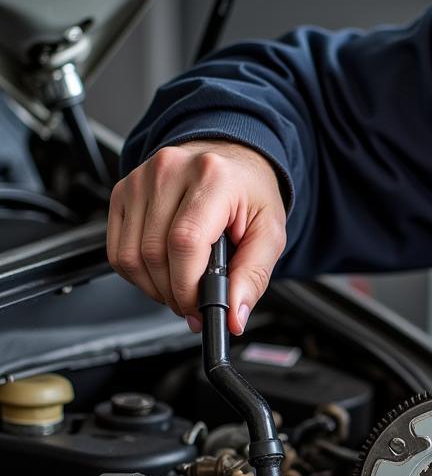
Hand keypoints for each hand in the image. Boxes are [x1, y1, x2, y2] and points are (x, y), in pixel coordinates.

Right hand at [106, 140, 286, 334]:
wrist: (232, 160)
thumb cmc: (250, 193)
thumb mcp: (269, 234)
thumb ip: (253, 277)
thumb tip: (234, 316)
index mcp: (212, 177)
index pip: (185, 242)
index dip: (188, 286)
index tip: (201, 307)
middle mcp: (170, 171)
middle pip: (154, 254)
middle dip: (174, 294)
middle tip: (195, 305)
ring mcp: (141, 179)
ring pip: (131, 256)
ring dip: (154, 288)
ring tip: (181, 289)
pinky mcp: (123, 192)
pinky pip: (117, 249)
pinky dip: (137, 274)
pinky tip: (163, 273)